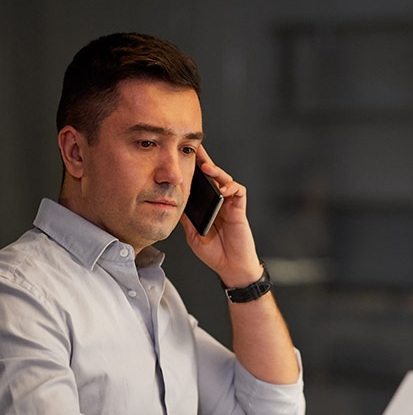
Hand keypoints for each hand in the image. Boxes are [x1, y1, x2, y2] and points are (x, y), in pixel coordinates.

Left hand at [180, 146, 261, 285]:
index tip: (182, 157)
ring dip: (216, 172)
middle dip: (204, 161)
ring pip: (225, 180)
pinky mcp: (240, 210)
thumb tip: (170, 202)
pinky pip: (238, 192)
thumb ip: (185, 217)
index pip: (200, 183)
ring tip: (206, 168)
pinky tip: (222, 189)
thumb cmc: (214, 252)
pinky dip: (230, 187)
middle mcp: (219, 202)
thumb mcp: (191, 233)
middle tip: (196, 148)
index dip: (193, 170)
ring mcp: (230, 205)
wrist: (231, 266)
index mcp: (207, 206)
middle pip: (212, 176)